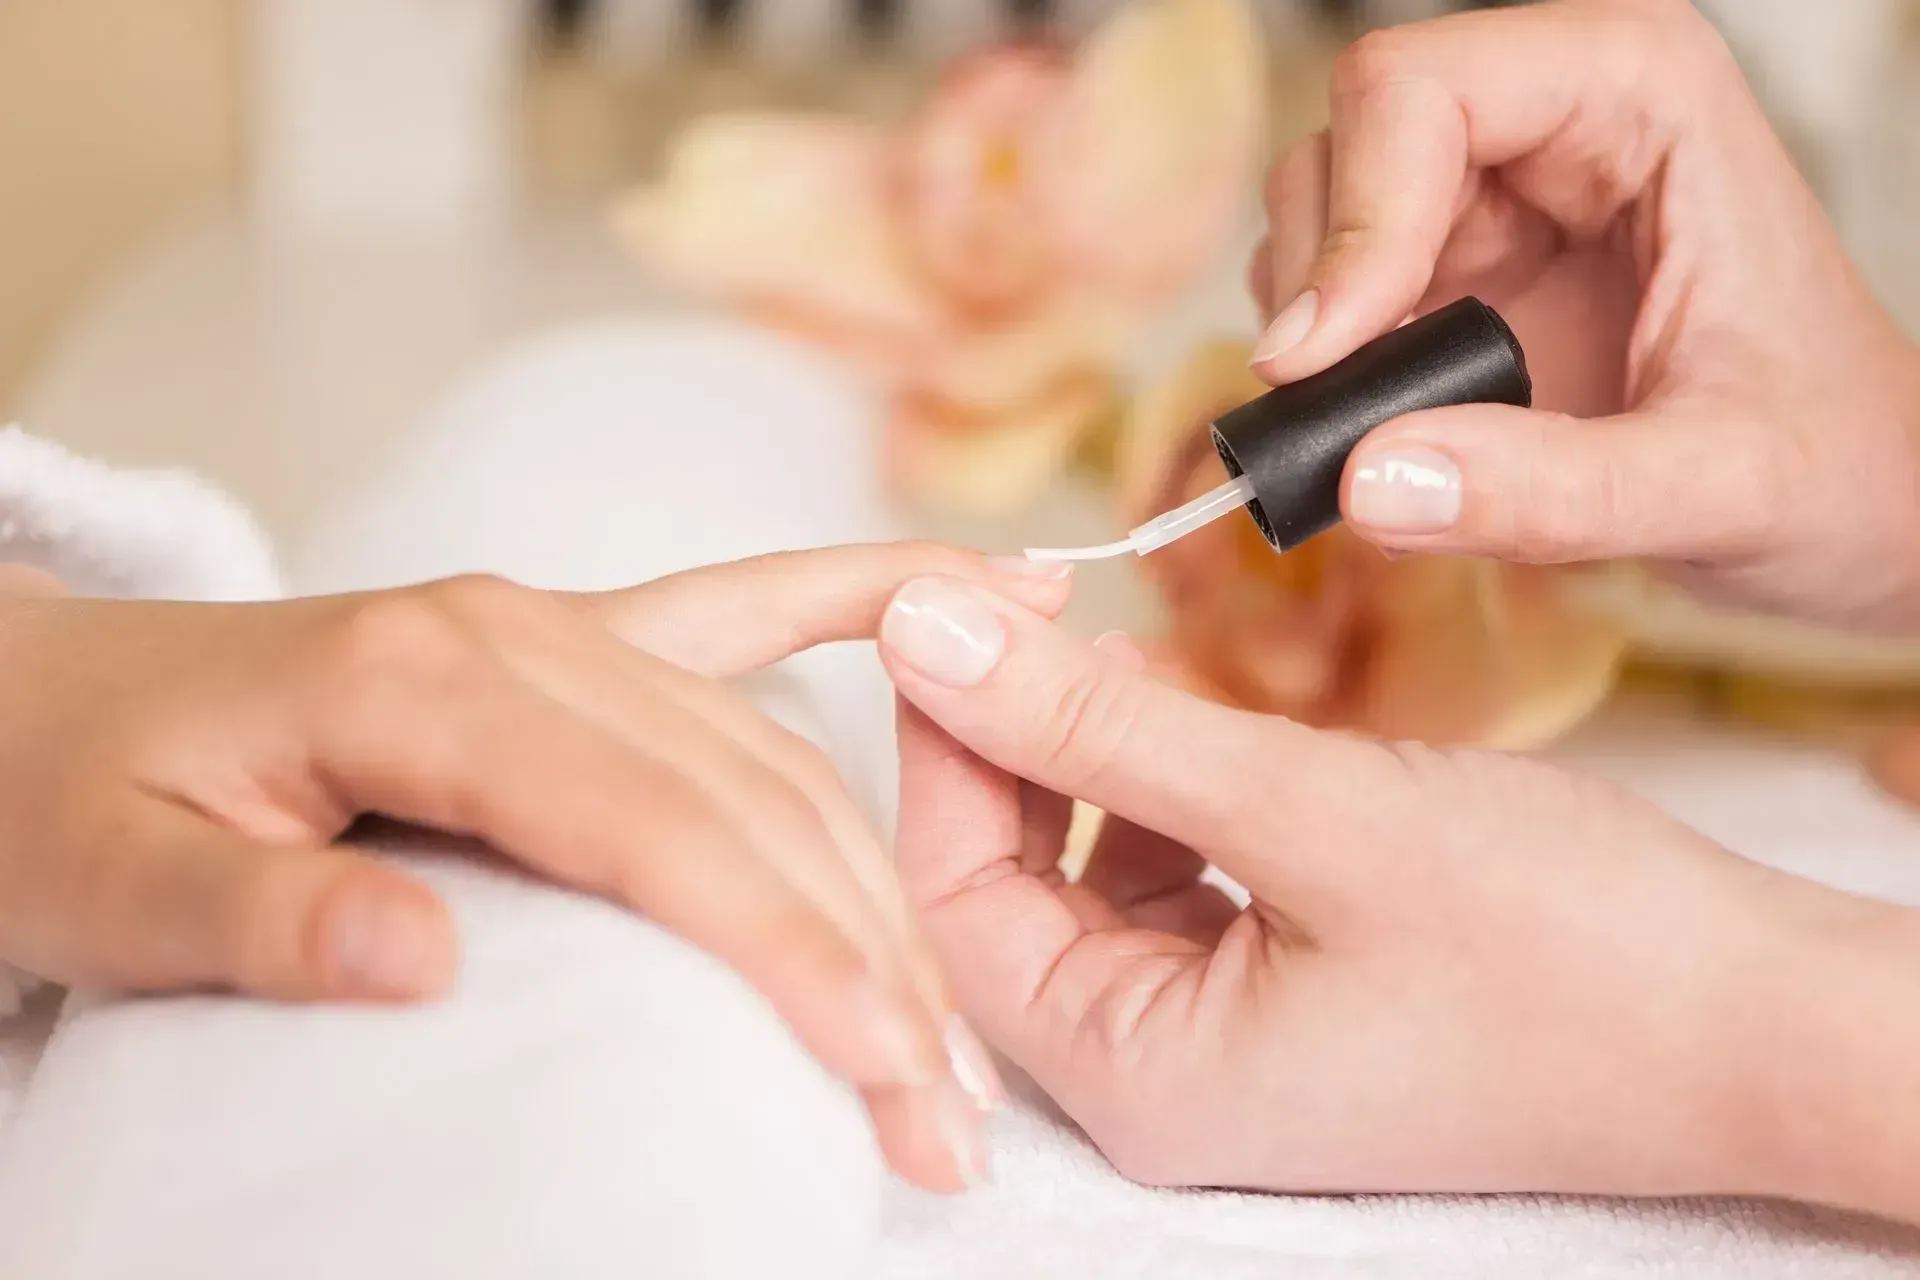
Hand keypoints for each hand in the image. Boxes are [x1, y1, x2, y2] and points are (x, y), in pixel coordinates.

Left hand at [0, 546, 1070, 1192]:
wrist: (37, 693)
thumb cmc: (64, 790)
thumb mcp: (110, 881)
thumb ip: (259, 921)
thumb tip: (429, 962)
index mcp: (420, 678)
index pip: (653, 821)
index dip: (786, 940)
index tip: (883, 1059)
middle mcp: (519, 633)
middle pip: (749, 790)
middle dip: (868, 950)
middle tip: (947, 1108)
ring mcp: (558, 626)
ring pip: (772, 744)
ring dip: (881, 879)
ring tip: (953, 1020)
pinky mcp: (574, 641)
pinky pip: (748, 613)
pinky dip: (867, 601)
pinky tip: (986, 586)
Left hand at [878, 574, 1919, 1213]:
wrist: (1764, 1026)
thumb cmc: (1567, 950)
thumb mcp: (1307, 811)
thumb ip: (1101, 723)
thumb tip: (926, 631)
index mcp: (1138, 1076)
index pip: (952, 891)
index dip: (943, 736)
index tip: (958, 606)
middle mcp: (1164, 1081)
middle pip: (1014, 883)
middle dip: (1018, 738)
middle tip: (1045, 603)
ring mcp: (1231, 1045)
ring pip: (1097, 875)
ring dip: (1100, 757)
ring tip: (1141, 652)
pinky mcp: (1294, 999)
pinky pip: (1183, 885)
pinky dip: (1176, 794)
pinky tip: (1205, 718)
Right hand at [1250, 0, 1919, 629]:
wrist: (1849, 506)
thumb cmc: (1827, 462)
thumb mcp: (1712, 487)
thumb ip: (1549, 491)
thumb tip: (1368, 481)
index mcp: (1642, 94)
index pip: (1421, 89)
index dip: (1357, 218)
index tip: (1326, 356)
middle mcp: (1556, 119)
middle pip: (1350, 135)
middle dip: (1320, 273)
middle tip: (1334, 401)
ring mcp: (1498, 193)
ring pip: (1320, 203)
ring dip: (1313, 320)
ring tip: (1378, 423)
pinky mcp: (1460, 270)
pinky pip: (1333, 282)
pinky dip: (1324, 357)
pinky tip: (1385, 420)